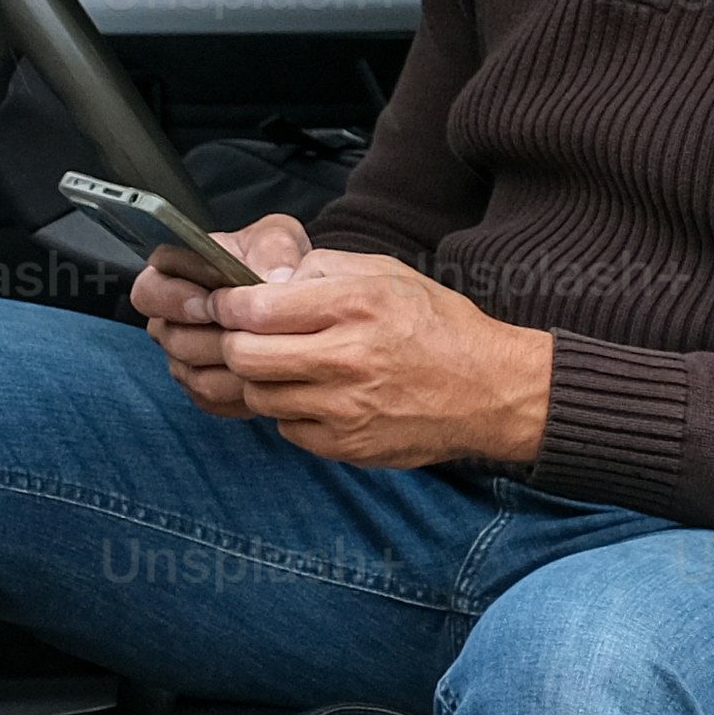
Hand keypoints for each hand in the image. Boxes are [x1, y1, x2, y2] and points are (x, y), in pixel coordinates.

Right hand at [136, 211, 311, 408]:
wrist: (292, 297)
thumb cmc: (272, 260)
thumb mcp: (277, 238)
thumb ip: (273, 251)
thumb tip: (275, 279)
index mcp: (171, 274)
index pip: (149, 291)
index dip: (175, 301)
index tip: (210, 305)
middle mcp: (168, 319)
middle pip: (173, 339)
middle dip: (215, 339)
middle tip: (254, 335)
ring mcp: (181, 357)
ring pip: (194, 375)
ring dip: (235, 368)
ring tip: (273, 356)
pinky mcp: (200, 387)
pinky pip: (212, 399)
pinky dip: (242, 392)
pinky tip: (272, 377)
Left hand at [210, 247, 555, 470]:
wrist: (490, 390)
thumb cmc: (437, 326)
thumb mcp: (387, 274)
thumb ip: (323, 269)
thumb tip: (266, 280)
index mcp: (354, 306)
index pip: (255, 309)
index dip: (226, 304)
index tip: (223, 302)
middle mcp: (346, 358)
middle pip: (243, 356)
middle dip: (231, 342)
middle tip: (240, 336)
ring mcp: (344, 409)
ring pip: (258, 396)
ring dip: (258, 379)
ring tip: (282, 364)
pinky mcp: (347, 445)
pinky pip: (287, 428)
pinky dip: (289, 410)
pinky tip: (314, 394)